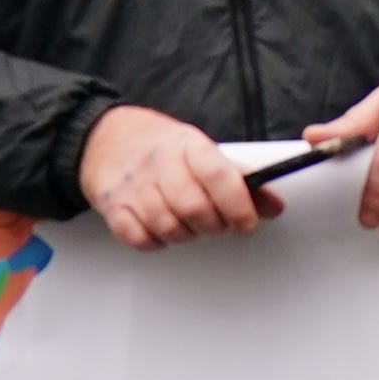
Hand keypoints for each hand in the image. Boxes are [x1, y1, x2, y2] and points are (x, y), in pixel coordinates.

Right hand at [79, 102, 273, 249]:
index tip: (248, 223)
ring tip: (189, 224)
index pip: (220, 177)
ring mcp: (133, 185)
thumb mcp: (203, 150)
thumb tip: (274, 207)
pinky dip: (154, 242)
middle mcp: (160, 164)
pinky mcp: (111, 205)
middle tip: (219, 224)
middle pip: (195, 208)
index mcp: (190, 145)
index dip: (239, 206)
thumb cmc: (162, 147)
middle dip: (214, 225)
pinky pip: (137, 238)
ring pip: (167, 227)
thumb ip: (239, 178)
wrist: (104, 137)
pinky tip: (160, 231)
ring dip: (185, 235)